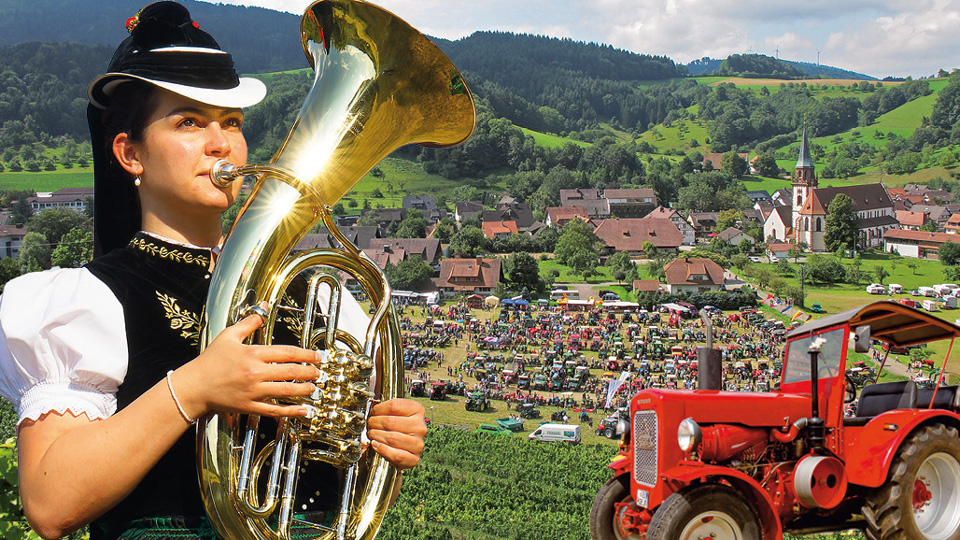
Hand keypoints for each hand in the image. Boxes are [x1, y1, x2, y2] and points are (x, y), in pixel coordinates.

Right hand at [175, 309, 321, 418]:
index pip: (287, 353)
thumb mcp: (229, 336)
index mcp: (252, 354)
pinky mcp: (249, 407)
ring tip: (314, 388)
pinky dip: (291, 411)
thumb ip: (249, 323)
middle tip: (319, 372)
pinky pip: (274, 410)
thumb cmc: (210, 361)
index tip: (317, 356)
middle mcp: (255, 373)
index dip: (306, 354)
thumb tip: (264, 308)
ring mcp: (252, 391)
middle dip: (309, 372)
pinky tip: (303, 410)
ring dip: (304, 390)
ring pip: (286, 391)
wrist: (194, 386)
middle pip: (290, 372)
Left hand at [366, 399, 426, 468]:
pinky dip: (382, 449)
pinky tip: (375, 444)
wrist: (406, 449)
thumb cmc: (399, 428)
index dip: (378, 409)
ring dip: (376, 436)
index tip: (373, 412)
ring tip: (371, 434)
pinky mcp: (414, 458)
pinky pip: (395, 455)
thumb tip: (371, 408)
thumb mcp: (397, 414)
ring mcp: (418, 443)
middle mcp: (420, 426)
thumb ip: (387, 409)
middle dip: (374, 423)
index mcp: (417, 411)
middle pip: (390, 422)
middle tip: (369, 424)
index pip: (394, 406)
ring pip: (391, 438)